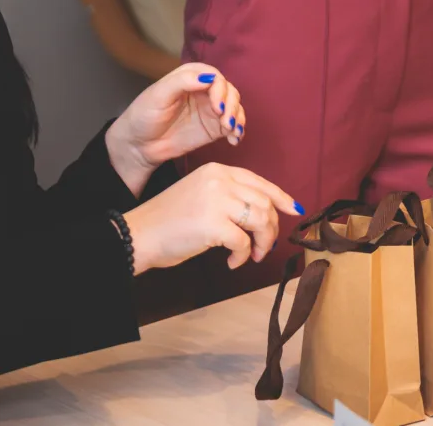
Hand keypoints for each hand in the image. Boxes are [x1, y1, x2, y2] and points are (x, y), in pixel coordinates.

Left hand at [106, 64, 244, 195]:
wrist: (139, 145)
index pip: (215, 77)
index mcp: (191, 77)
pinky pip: (234, 126)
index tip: (217, 107)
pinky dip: (238, 131)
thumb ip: (182, 81)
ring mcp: (211, 109)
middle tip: (226, 122)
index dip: (220, 90)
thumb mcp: (158, 95)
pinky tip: (234, 140)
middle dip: (232, 105)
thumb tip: (208, 78)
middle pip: (229, 91)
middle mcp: (205, 90)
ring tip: (231, 131)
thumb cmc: (144, 116)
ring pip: (235, 107)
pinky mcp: (215, 127)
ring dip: (238, 118)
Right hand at [123, 163, 304, 273]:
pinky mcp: (213, 224)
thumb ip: (230, 196)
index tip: (293, 210)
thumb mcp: (201, 194)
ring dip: (262, 242)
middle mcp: (220, 181)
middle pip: (264, 203)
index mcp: (218, 171)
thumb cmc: (169, 220)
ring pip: (260, 220)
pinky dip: (242, 255)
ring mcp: (217, 200)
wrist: (138, 234)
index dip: (281, 197)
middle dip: (271, 228)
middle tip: (264, 246)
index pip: (260, 182)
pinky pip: (243, 242)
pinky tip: (231, 261)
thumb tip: (265, 213)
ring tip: (251, 255)